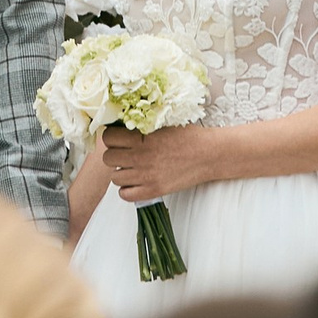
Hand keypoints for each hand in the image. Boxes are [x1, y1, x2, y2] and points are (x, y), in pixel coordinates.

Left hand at [102, 122, 222, 203]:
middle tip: (126, 155)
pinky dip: (128, 190)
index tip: (119, 139)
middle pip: (108, 158)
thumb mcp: (163, 122)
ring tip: (133, 169)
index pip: (108, 137)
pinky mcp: (153, 191)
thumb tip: (122, 124)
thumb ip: (142, 125)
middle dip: (115, 155)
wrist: (209, 154)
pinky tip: (137, 182)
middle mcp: (140, 157)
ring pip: (115, 177)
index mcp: (142, 137)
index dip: (112, 138)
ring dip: (121, 172)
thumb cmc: (189, 137)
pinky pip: (125, 195)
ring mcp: (146, 176)